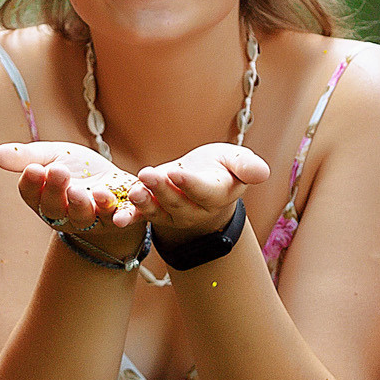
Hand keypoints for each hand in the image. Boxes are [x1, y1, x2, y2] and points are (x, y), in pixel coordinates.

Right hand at [0, 141, 149, 256]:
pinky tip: (109, 195)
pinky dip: (111, 209)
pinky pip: (113, 217)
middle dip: (55, 189)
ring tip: (78, 190)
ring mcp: (89, 220)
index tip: (34, 168)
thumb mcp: (52, 156)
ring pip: (81, 216)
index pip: (31, 194)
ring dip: (80, 204)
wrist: (111, 181)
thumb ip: (28, 157)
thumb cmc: (76, 169)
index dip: (31, 183)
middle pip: (54, 207)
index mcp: (43, 199)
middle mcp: (63, 214)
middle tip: (57, 170)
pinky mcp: (114, 218)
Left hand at [129, 143, 271, 241]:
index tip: (177, 173)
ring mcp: (173, 215)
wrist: (204, 184)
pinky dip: (129, 217)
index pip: (204, 192)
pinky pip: (141, 216)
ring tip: (134, 191)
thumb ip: (246, 167)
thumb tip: (262, 173)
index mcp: (216, 195)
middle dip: (162, 189)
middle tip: (148, 174)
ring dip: (144, 203)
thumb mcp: (235, 161)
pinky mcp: (155, 213)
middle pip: (177, 202)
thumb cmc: (221, 169)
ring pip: (158, 211)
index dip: (190, 184)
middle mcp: (194, 210)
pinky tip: (117, 217)